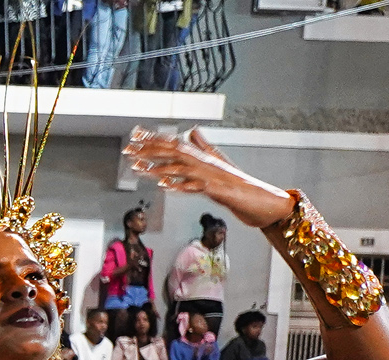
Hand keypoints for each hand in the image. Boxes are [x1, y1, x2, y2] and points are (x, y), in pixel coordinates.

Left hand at [122, 129, 294, 226]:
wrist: (261, 200)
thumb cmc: (238, 184)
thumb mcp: (218, 163)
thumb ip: (203, 147)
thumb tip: (192, 131)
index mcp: (202, 157)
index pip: (175, 143)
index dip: (154, 138)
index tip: (134, 134)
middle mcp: (205, 162)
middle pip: (173, 152)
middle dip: (148, 150)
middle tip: (127, 150)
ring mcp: (211, 175)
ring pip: (181, 167)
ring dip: (158, 167)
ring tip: (138, 168)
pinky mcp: (217, 190)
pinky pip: (196, 186)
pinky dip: (179, 185)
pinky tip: (164, 185)